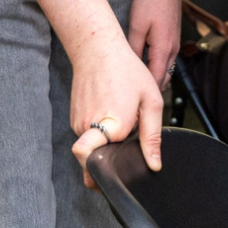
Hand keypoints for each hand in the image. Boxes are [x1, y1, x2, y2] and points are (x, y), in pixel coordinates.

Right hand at [69, 34, 165, 188]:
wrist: (98, 49)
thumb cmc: (127, 72)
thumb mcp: (151, 101)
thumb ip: (152, 136)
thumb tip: (154, 165)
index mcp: (111, 126)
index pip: (89, 161)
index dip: (99, 175)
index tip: (112, 177)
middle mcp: (88, 129)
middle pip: (93, 161)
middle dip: (108, 163)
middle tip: (125, 151)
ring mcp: (77, 124)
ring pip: (91, 148)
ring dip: (105, 144)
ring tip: (120, 121)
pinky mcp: (73, 118)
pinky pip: (86, 135)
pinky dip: (98, 133)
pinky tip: (110, 115)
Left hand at [127, 0, 183, 87]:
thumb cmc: (151, 1)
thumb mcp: (137, 25)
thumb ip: (134, 49)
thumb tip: (129, 68)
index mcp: (163, 49)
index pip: (156, 80)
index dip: (145, 91)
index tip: (131, 99)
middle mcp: (172, 50)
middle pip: (163, 79)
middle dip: (150, 89)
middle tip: (131, 94)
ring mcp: (174, 45)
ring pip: (166, 71)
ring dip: (154, 78)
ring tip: (135, 84)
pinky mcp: (172, 39)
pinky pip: (166, 61)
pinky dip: (157, 68)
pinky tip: (143, 66)